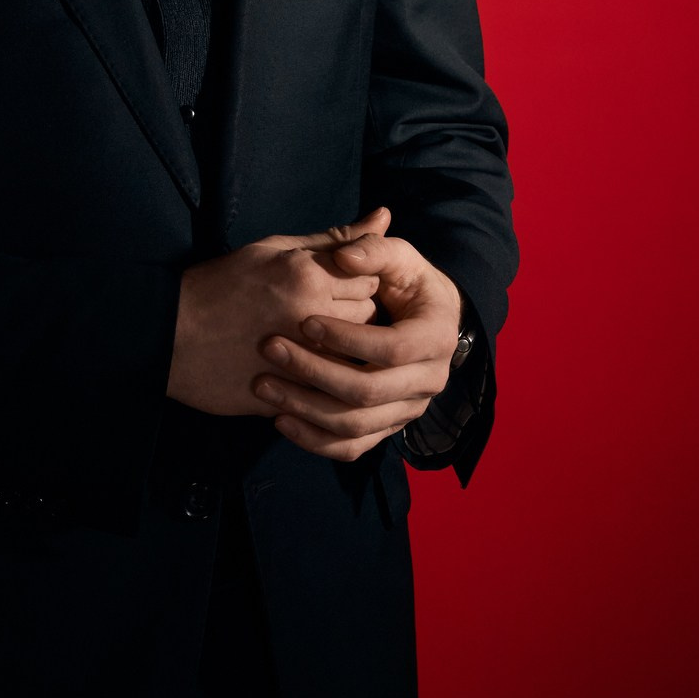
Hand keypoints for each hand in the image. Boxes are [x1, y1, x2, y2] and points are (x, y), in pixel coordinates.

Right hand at [166, 207, 389, 416]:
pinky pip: (333, 390)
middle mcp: (309, 317)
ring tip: (317, 342)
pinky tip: (307, 369)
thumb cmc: (221, 284)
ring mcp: (300, 359)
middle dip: (355, 316)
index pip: (369, 277)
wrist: (171, 335)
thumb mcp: (273, 249)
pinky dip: (326, 381)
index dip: (356, 281)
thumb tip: (384, 216)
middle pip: (369, 317)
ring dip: (344, 350)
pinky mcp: (290, 392)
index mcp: (306, 275)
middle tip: (324, 314)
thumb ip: (332, 238)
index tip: (335, 286)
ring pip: (356, 356)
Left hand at [250, 231, 462, 460]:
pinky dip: (315, 441)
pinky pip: (351, 447)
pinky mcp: (386, 427)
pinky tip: (280, 420)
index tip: (304, 321)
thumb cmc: (407, 281)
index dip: (347, 337)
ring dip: (306, 408)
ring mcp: (407, 410)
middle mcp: (428, 382)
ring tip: (263, 385)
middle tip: (270, 348)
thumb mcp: (398, 257)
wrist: (427, 318)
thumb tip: (345, 255)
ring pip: (356, 425)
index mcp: (435, 339)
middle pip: (369, 392)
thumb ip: (373, 249)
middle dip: (315, 372)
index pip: (391, 349)